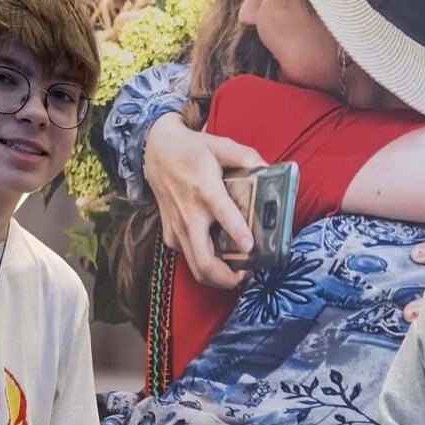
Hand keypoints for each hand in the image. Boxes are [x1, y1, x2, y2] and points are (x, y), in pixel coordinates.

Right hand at [144, 113, 267, 288]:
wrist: (156, 152)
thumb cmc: (191, 150)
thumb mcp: (219, 145)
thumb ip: (245, 156)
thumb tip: (269, 167)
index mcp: (205, 190)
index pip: (222, 214)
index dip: (238, 234)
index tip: (251, 248)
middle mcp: (189, 215)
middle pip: (205, 263)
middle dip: (228, 278)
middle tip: (248, 274)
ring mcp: (178, 229)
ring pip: (197, 269)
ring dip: (219, 278)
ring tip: (239, 272)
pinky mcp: (171, 236)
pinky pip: (191, 259)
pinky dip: (207, 266)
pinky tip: (221, 258)